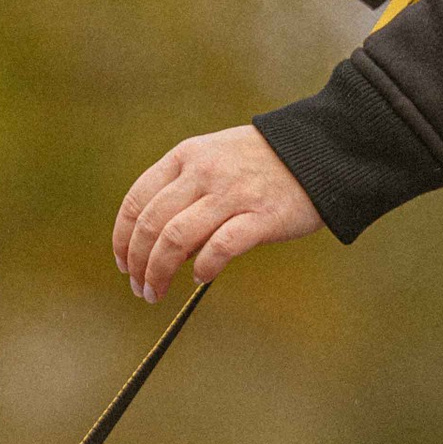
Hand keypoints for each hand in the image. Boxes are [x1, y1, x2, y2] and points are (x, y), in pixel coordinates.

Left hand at [113, 124, 323, 301]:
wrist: (319, 151)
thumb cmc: (261, 163)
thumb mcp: (213, 159)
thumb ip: (183, 194)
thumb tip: (157, 246)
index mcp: (186, 156)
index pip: (137, 200)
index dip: (123, 238)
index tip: (123, 263)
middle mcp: (204, 172)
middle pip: (152, 224)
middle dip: (137, 262)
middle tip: (139, 288)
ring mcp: (233, 193)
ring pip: (176, 238)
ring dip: (159, 271)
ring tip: (157, 291)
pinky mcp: (263, 216)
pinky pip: (220, 248)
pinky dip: (203, 267)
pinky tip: (201, 277)